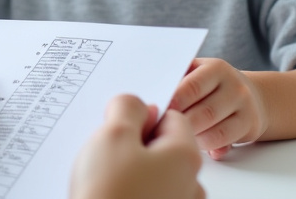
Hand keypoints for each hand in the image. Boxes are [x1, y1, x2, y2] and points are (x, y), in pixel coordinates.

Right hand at [70, 95, 203, 198]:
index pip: (173, 117)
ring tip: (106, 180)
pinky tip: (111, 195)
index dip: (143, 116)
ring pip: (155, 174)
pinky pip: (149, 195)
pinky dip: (132, 192)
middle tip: (108, 154)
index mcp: (185, 156)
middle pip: (164, 147)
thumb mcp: (112, 135)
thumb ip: (127, 108)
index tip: (120, 126)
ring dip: (132, 171)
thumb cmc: (110, 194)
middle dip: (135, 145)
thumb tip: (134, 105)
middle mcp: (189, 184)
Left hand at [169, 57, 267, 158]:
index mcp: (216, 68)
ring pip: (214, 130)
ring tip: (175, 138)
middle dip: (181, 123)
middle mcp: (234, 86)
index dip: (174, 101)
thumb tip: (153, 95)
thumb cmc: (211, 85)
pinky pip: (224, 141)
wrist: (252, 95)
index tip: (159, 111)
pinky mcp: (250, 126)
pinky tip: (194, 144)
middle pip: (204, 112)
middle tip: (162, 130)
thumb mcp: (197, 72)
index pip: (192, 87)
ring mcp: (245, 107)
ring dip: (192, 137)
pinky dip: (206, 145)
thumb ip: (179, 81)